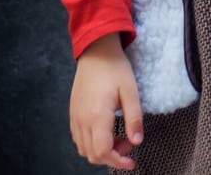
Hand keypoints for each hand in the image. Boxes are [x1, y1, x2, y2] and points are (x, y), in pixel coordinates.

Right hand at [69, 32, 142, 169]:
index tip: (131, 161)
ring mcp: (75, 116)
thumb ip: (134, 118)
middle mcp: (82, 119)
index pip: (102, 152)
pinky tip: (105, 131)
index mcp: (98, 115)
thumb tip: (137, 142)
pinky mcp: (73, 112)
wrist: (96, 50)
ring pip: (83, 148)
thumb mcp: (131, 90)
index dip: (117, 161)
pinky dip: (91, 143)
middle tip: (128, 143)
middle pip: (92, 154)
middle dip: (112, 157)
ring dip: (101, 151)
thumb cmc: (115, 68)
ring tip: (118, 137)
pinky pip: (78, 138)